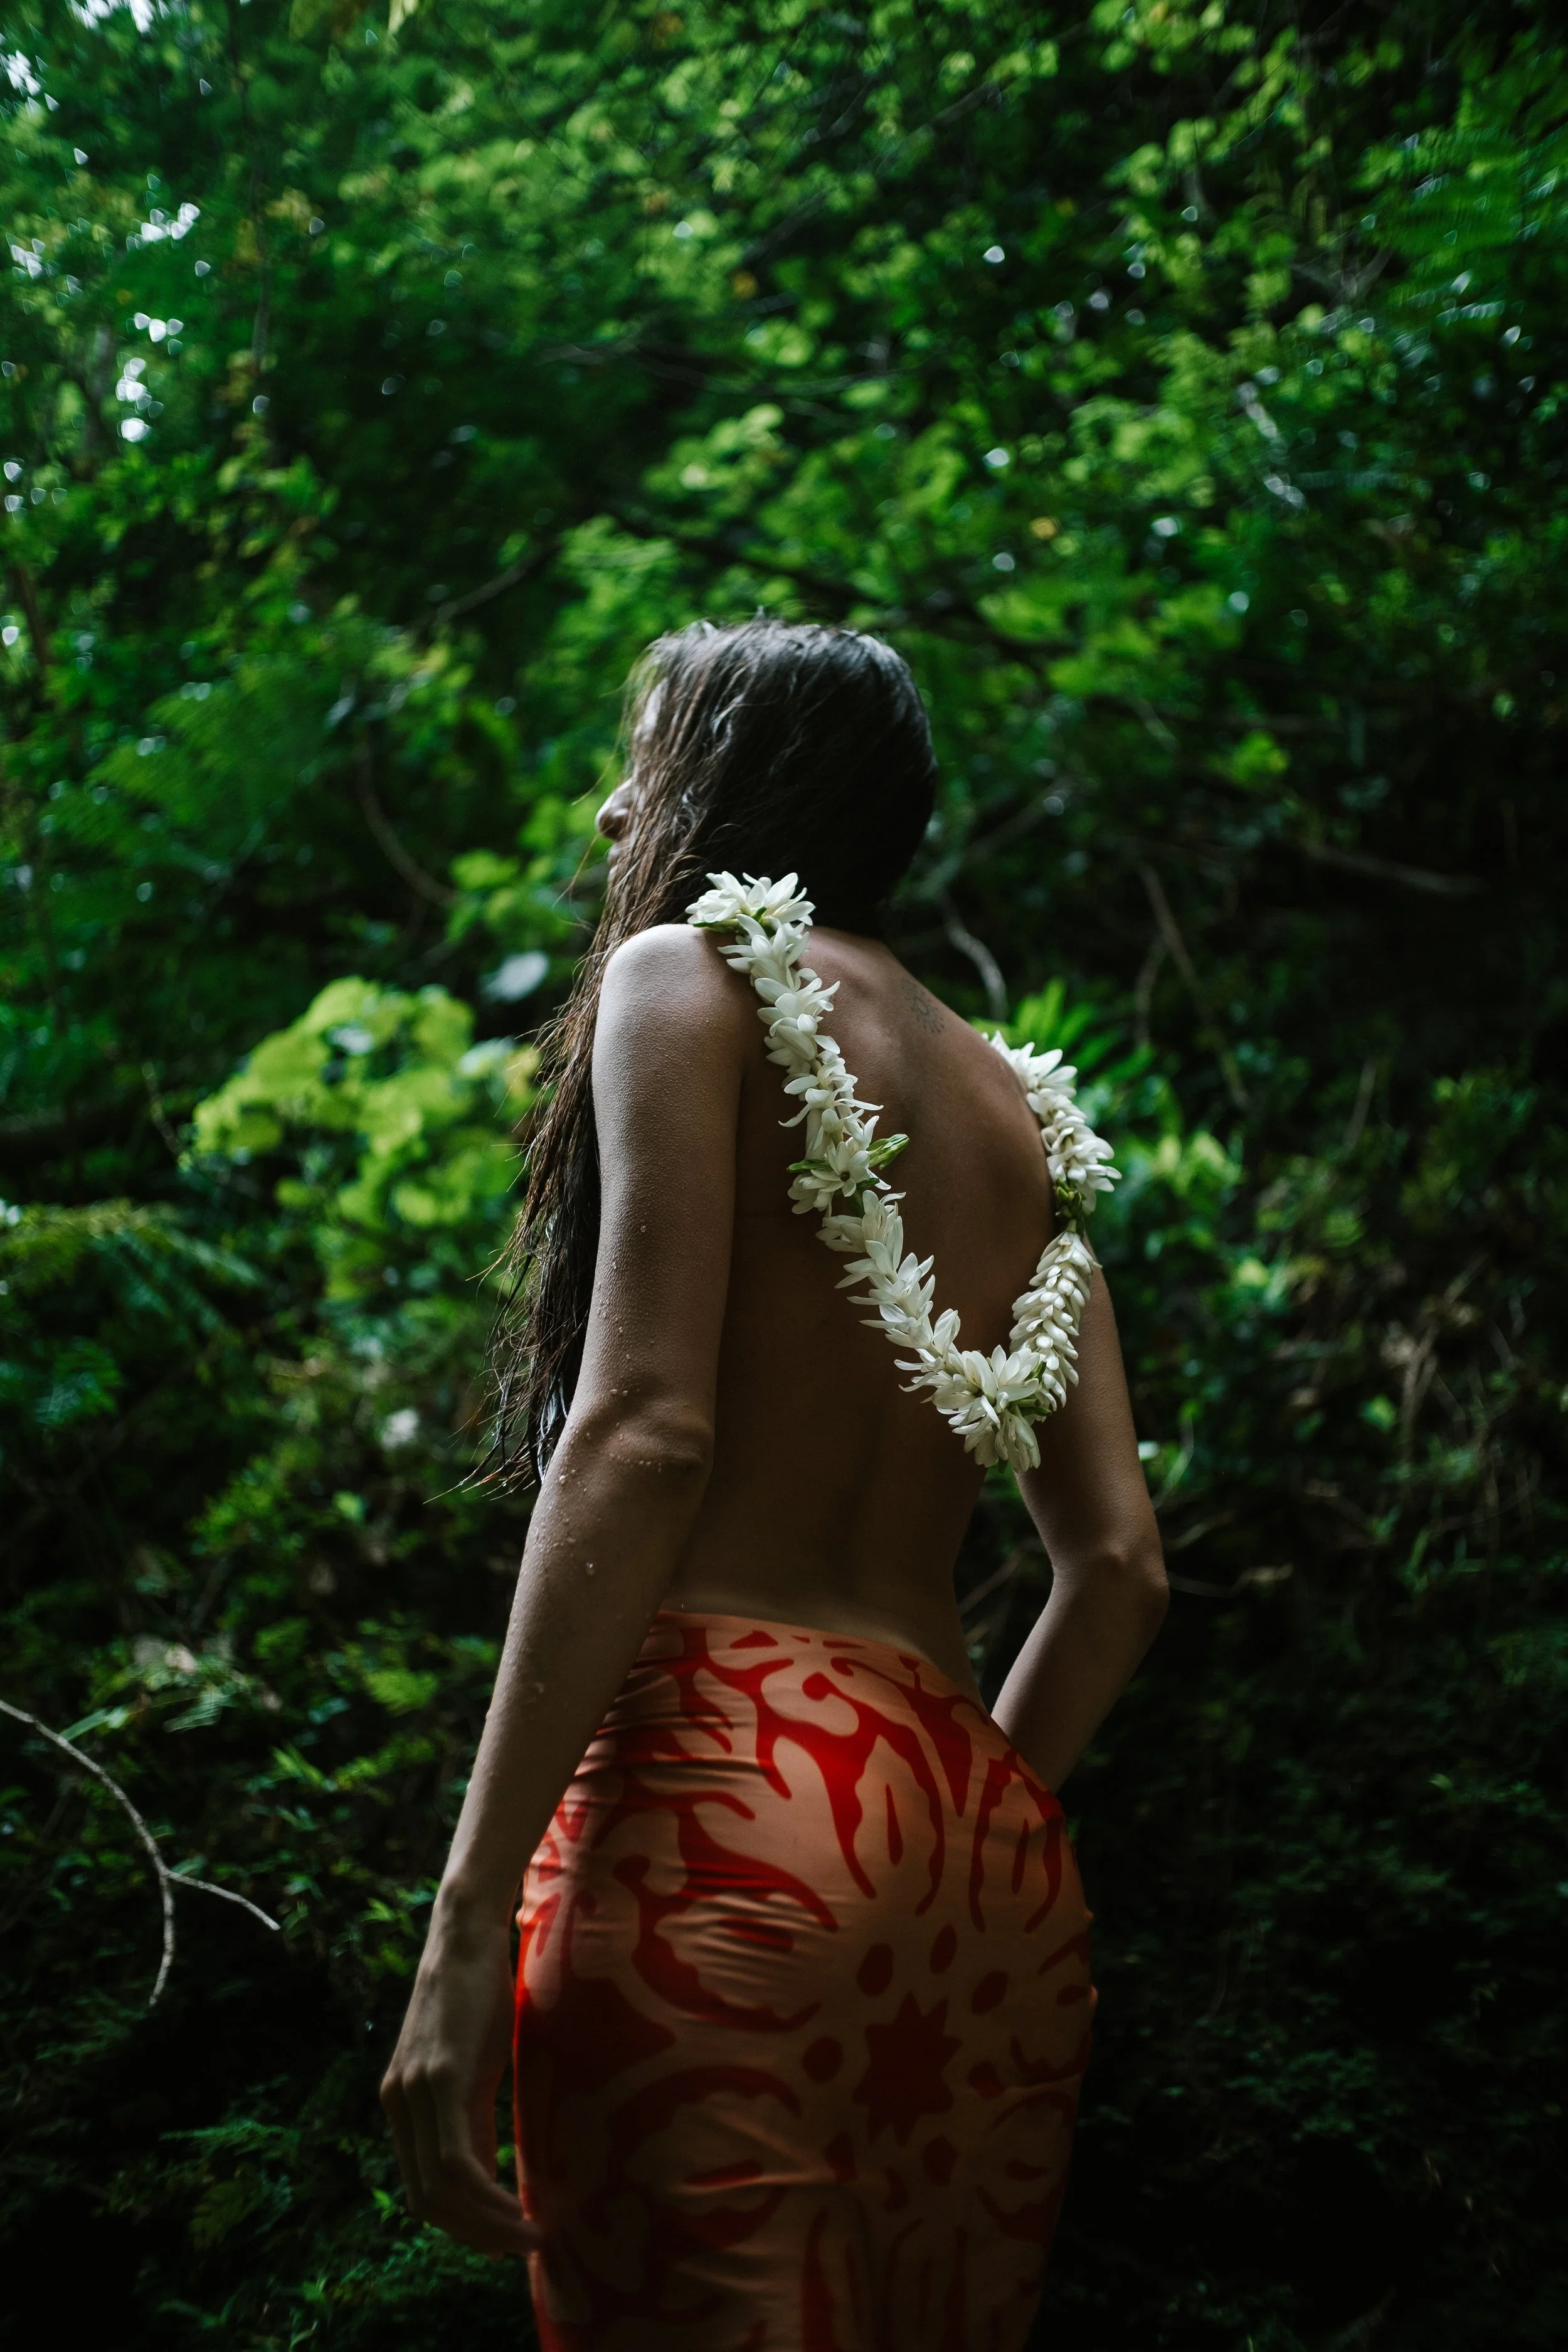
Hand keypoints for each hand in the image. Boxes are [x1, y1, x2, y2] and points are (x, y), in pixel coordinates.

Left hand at [380, 1897, 539, 2259]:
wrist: (468, 1933)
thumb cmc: (479, 1992)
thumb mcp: (473, 2065)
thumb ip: (470, 2118)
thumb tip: (484, 2177)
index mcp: (401, 2103)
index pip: (422, 2189)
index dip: (460, 2225)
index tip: (502, 2240)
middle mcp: (398, 2103)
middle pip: (426, 2202)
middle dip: (475, 2237)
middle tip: (521, 2250)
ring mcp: (414, 2093)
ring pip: (440, 2192)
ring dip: (487, 2227)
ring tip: (529, 2239)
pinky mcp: (439, 2080)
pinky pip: (456, 2163)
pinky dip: (487, 2199)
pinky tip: (519, 2209)